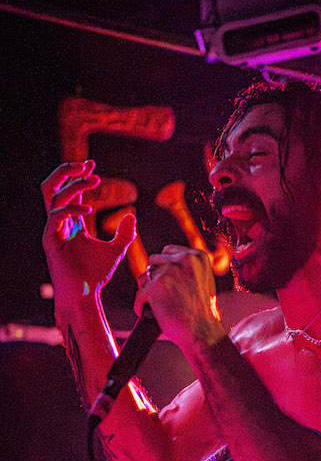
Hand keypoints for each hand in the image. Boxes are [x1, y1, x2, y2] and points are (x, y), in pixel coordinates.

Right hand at [42, 160, 135, 305]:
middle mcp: (59, 223)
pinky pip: (55, 216)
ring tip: (93, 181)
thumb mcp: (116, 250)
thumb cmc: (96, 275)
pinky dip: (71, 209)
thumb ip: (124, 233)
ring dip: (73, 185)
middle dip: (65, 171)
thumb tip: (131, 216)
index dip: (78, 176)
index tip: (92, 165)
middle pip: (52, 187)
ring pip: (54, 196)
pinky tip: (88, 210)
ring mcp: (53, 230)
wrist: (85, 295)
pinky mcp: (50, 240)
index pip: (69, 191)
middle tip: (86, 165)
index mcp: (70, 222)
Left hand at [134, 245, 225, 350]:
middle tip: (160, 294)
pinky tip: (149, 314)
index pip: (168, 251)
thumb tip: (163, 265)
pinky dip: (141, 306)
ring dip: (146, 291)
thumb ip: (186, 270)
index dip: (164, 266)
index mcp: (197, 256)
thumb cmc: (202, 313)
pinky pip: (139, 295)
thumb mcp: (202, 282)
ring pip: (144, 277)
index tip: (167, 281)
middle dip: (153, 277)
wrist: (202, 333)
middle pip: (153, 260)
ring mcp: (168, 272)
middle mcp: (184, 260)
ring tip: (156, 305)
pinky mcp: (155, 287)